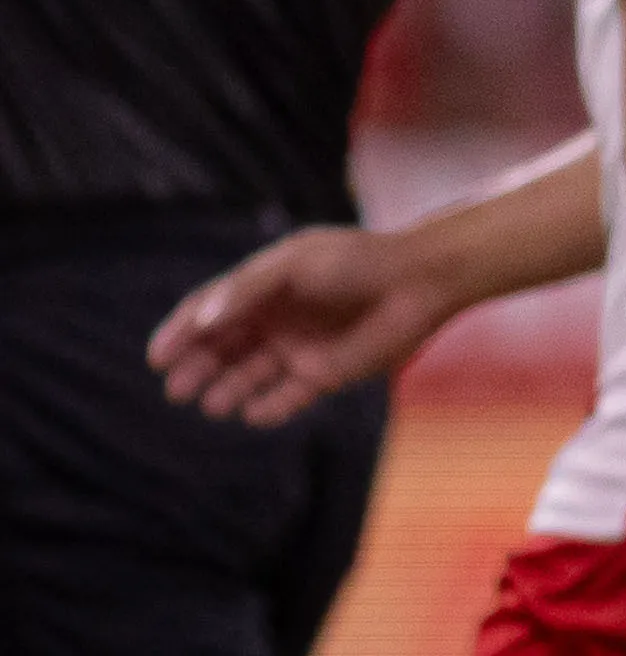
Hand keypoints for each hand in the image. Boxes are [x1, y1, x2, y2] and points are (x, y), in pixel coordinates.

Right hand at [148, 225, 454, 425]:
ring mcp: (297, 348)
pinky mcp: (323, 374)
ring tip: (212, 403)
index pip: (209, 311)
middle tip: (177, 388)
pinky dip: (267, 408)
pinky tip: (252, 413)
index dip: (181, 332)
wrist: (420, 281)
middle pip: (221, 348)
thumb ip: (247, 288)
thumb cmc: (357, 261)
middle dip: (196, 368)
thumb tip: (201, 317)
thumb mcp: (296, 262)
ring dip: (226, 390)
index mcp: (263, 286)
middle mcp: (274, 319)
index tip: (157, 356)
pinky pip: (285, 399)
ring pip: (248, 377)